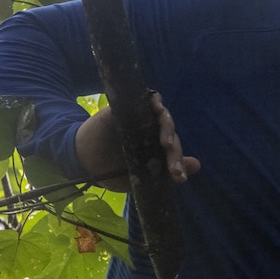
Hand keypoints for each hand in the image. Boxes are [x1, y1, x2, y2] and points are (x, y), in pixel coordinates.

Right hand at [75, 92, 199, 191]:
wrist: (82, 159)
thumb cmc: (111, 169)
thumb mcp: (139, 176)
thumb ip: (165, 170)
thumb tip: (197, 164)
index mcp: (156, 149)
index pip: (172, 152)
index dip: (177, 163)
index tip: (179, 178)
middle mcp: (153, 132)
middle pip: (170, 136)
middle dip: (174, 152)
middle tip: (173, 168)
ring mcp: (142, 119)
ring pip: (163, 118)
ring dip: (167, 128)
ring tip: (166, 144)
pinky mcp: (129, 108)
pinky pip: (146, 100)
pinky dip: (154, 101)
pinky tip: (157, 106)